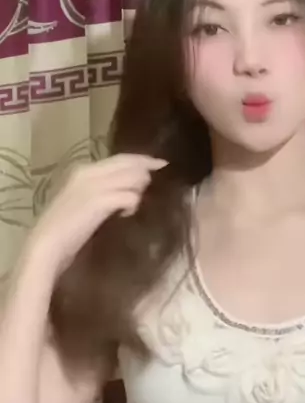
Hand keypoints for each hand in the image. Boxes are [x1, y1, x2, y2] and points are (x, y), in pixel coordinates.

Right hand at [25, 155, 166, 276]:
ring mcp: (94, 185)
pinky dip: (132, 205)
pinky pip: (130, 196)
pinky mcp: (99, 201)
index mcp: (82, 170)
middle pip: (129, 163)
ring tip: (130, 207)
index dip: (142, 160)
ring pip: (133, 177)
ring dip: (138, 191)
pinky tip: (125, 215)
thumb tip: (128, 187)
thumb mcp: (80, 201)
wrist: (46, 244)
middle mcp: (88, 172)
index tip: (160, 163)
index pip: (119, 158)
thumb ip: (100, 190)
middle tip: (152, 187)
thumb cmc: (63, 229)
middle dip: (145, 172)